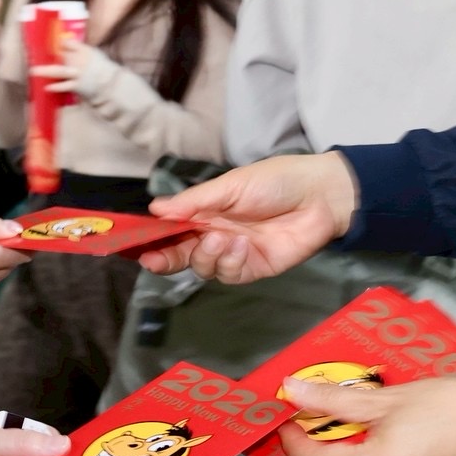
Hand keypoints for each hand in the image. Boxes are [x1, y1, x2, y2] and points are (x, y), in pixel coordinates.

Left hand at [27, 42, 105, 91]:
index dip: (59, 42)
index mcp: (85, 51)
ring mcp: (78, 74)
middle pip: (61, 56)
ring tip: (33, 71)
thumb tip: (64, 44)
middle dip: (48, 55)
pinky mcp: (78, 86)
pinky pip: (65, 86)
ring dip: (45, 71)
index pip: (70, 43)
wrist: (112, 85)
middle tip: (35, 55)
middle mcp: (80, 61)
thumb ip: (80, 50)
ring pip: (59, 71)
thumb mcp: (94, 55)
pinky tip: (47, 87)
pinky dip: (56, 87)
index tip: (50, 43)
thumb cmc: (102, 69)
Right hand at [141, 153, 358, 280]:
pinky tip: (239, 245)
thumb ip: (195, 201)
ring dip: (205, 255)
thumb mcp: (231, 185)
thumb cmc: (276, 181)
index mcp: (207, 211)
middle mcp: (215, 234)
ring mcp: (234, 253)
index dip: (153, 238)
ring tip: (221, 238)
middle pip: (181, 254)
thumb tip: (155, 208)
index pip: (172, 229)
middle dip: (164, 258)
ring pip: (202, 267)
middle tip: (154, 258)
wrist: (320, 195)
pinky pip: (229, 274)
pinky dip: (228, 262)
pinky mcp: (253, 268)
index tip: (135, 244)